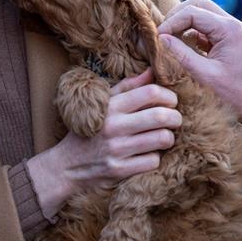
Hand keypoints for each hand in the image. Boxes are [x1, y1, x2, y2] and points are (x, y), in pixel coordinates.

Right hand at [27, 70, 181, 218]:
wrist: (65, 166)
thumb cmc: (89, 130)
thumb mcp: (102, 103)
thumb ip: (128, 87)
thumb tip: (152, 70)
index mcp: (111, 106)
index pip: (151, 92)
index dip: (169, 96)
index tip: (171, 102)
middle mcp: (114, 126)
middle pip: (161, 116)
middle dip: (176, 118)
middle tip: (175, 120)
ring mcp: (117, 149)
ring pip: (162, 139)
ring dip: (169, 138)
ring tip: (164, 137)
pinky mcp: (119, 170)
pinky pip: (153, 161)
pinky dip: (156, 158)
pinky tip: (148, 155)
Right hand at [158, 0, 241, 139]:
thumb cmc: (236, 93)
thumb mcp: (204, 75)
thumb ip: (182, 54)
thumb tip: (161, 38)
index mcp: (228, 29)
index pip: (192, 12)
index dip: (171, 22)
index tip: (158, 37)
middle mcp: (231, 24)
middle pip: (198, 4)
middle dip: (177, 15)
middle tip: (163, 33)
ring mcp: (231, 30)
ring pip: (202, 12)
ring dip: (184, 22)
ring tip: (169, 38)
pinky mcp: (228, 39)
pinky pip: (206, 26)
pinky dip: (192, 31)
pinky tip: (182, 45)